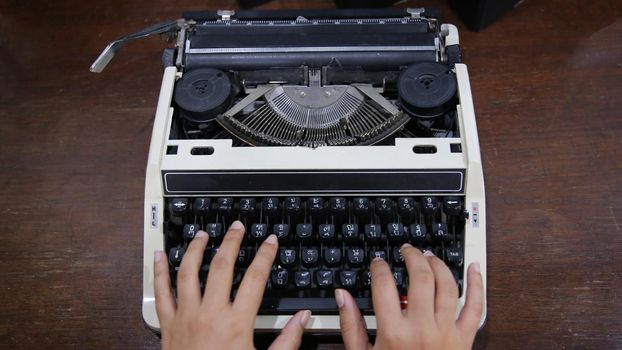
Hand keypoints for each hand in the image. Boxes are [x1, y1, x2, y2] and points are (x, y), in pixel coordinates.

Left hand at [154, 221, 310, 349]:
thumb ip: (287, 341)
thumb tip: (302, 318)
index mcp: (236, 323)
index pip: (255, 279)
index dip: (264, 256)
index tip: (269, 241)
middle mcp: (210, 313)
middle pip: (221, 266)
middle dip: (231, 242)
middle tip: (237, 227)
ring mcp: (186, 317)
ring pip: (188, 272)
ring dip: (195, 249)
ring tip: (202, 234)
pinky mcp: (168, 325)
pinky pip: (161, 293)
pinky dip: (158, 272)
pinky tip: (158, 256)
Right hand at [335, 244, 482, 349]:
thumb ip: (351, 325)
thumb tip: (342, 295)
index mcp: (394, 333)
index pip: (384, 285)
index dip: (380, 267)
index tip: (379, 263)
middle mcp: (422, 329)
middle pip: (420, 277)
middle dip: (413, 256)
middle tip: (407, 250)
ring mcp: (447, 333)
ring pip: (447, 286)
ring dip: (439, 264)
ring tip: (430, 256)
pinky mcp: (465, 340)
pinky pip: (476, 307)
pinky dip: (478, 285)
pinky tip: (475, 268)